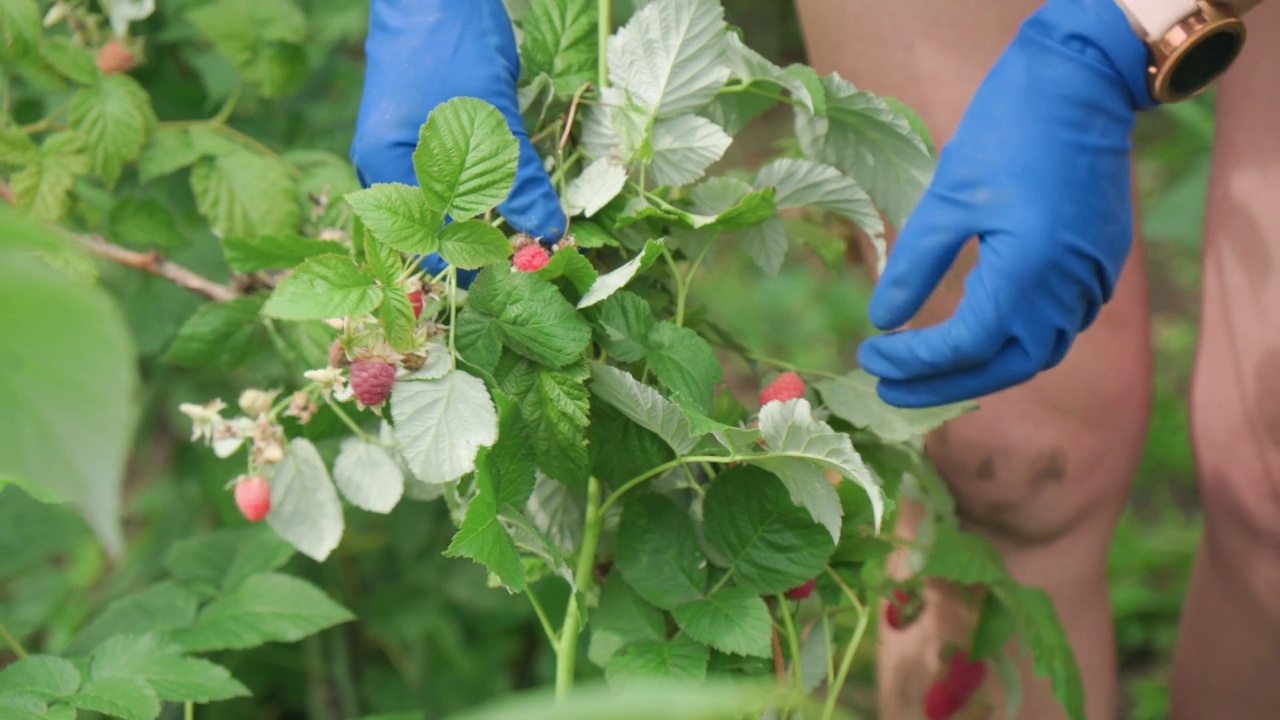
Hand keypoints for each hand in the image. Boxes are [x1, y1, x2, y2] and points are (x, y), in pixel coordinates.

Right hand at [350, 0, 565, 283]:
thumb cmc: (451, 46)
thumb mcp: (492, 118)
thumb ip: (518, 180)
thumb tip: (548, 234)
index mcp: (385, 169)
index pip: (427, 245)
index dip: (476, 264)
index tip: (524, 272)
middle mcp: (384, 168)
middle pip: (433, 233)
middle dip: (482, 248)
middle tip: (532, 255)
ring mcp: (401, 152)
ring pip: (446, 209)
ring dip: (485, 221)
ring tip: (529, 232)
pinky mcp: (425, 139)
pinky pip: (451, 183)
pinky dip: (482, 194)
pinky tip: (512, 199)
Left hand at [855, 0, 1154, 407]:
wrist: (1083, 83)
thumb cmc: (1008, 131)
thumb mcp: (947, 198)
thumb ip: (914, 265)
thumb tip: (881, 320)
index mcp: (1028, 273)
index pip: (964, 346)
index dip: (912, 361)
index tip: (868, 353)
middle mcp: (1068, 290)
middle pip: (1006, 367)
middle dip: (944, 386)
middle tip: (887, 389)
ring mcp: (1092, 280)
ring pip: (1036, 353)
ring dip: (980, 369)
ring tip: (924, 371)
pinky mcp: (1100, 266)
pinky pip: (1057, 325)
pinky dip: (1011, 342)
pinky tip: (974, 335)